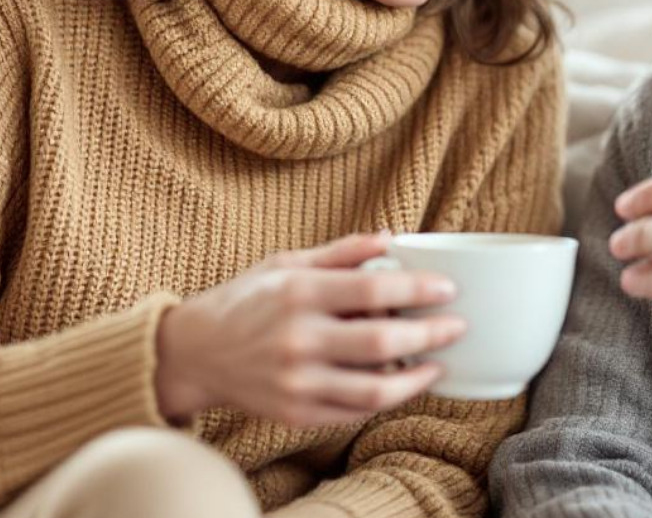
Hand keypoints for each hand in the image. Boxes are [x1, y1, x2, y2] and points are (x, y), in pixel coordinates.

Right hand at [155, 232, 465, 426]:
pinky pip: (354, 412)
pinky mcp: (296, 413)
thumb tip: (390, 238)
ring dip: (417, 378)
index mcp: (298, 293)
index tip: (448, 289)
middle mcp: (297, 339)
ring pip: (374, 388)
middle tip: (456, 327)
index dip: (417, 289)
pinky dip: (386, 399)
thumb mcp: (287, 263)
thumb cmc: (246, 300)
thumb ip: (341, 253)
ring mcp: (296, 381)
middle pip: (382, 341)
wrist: (195, 353)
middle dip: (430, 334)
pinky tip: (403, 383)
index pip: (372, 290)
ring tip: (438, 364)